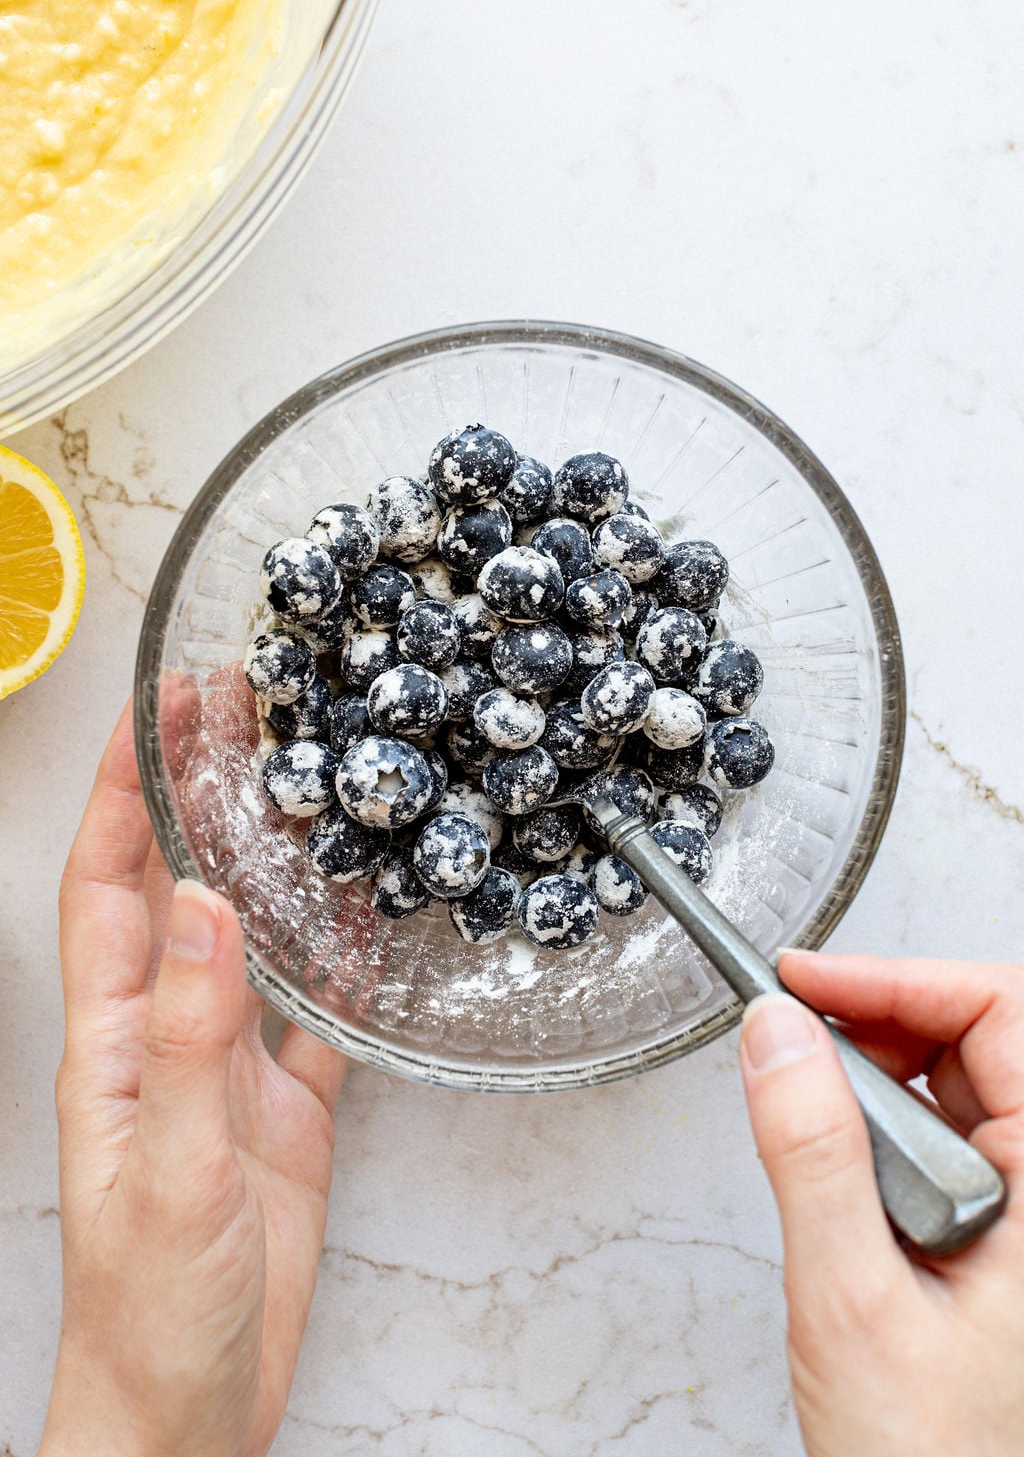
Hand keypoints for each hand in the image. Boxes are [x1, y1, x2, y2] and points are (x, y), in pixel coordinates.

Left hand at [41, 701, 345, 1456]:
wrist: (189, 1413)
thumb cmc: (150, 1308)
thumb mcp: (177, 1165)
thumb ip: (192, 1035)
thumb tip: (201, 902)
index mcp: (116, 1040)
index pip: (107, 885)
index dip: (123, 794)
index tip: (153, 712)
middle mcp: (168, 1036)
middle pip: (176, 887)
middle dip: (196, 794)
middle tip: (237, 714)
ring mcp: (229, 1069)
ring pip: (248, 937)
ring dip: (266, 861)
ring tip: (303, 787)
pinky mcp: (286, 1111)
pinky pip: (318, 1016)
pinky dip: (343, 964)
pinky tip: (370, 923)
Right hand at [739, 951, 1023, 1456]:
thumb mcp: (851, 1299)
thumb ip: (813, 1155)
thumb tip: (778, 1035)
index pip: (1001, 1014)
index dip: (901, 979)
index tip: (807, 981)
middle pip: (982, 1035)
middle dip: (882, 1016)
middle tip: (794, 1028)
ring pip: (961, 1080)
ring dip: (878, 1071)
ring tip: (808, 1108)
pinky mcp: (998, 1230)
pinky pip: (947, 1134)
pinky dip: (881, 1120)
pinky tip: (838, 1156)